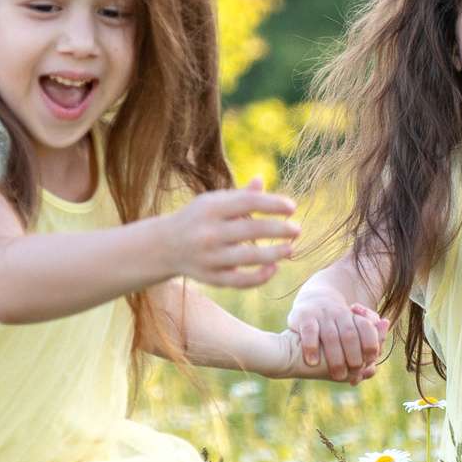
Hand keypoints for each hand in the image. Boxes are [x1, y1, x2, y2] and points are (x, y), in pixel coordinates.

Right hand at [159, 178, 298, 288]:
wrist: (164, 246)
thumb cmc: (197, 219)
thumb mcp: (212, 202)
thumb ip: (239, 196)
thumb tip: (261, 181)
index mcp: (211, 208)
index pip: (248, 203)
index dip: (273, 204)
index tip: (292, 207)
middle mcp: (209, 232)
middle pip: (252, 230)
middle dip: (279, 230)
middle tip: (297, 230)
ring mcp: (210, 257)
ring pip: (249, 258)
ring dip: (275, 254)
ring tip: (291, 248)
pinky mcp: (212, 278)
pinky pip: (241, 281)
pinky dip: (261, 276)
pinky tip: (274, 268)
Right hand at [289, 292, 388, 381]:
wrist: (310, 303)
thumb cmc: (333, 328)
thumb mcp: (351, 333)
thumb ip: (364, 349)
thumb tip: (371, 371)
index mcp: (353, 317)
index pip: (366, 327)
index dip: (370, 344)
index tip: (371, 359)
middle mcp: (339, 314)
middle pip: (350, 335)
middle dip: (354, 356)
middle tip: (353, 372)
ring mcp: (322, 315)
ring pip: (331, 336)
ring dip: (335, 357)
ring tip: (338, 376)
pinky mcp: (304, 316)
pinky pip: (309, 331)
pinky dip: (311, 347)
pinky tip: (313, 362)